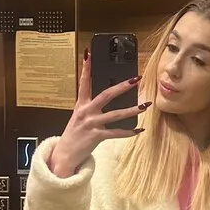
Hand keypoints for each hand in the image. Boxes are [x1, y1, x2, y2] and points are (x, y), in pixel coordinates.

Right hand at [48, 50, 149, 177]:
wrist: (64, 155)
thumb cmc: (74, 134)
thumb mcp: (79, 116)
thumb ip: (90, 105)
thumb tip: (107, 95)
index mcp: (81, 105)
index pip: (84, 82)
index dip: (86, 68)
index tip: (89, 54)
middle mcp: (86, 112)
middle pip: (106, 95)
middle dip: (122, 86)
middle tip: (136, 79)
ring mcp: (91, 124)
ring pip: (115, 114)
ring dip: (132, 110)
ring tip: (145, 105)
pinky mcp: (96, 136)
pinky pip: (116, 133)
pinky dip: (129, 132)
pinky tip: (139, 130)